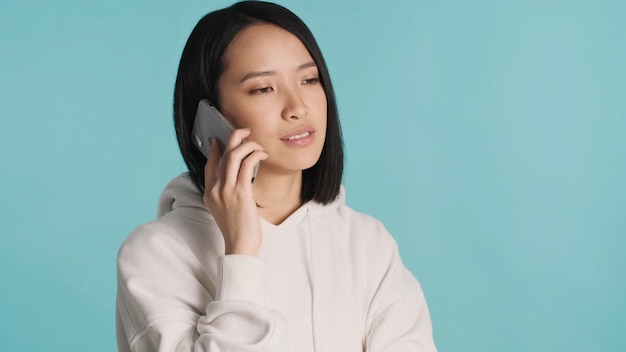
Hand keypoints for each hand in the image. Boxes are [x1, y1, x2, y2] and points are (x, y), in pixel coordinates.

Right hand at [202, 128, 268, 255]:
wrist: (240, 245)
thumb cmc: (237, 229)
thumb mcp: (224, 209)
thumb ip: (225, 193)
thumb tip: (237, 178)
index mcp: (209, 193)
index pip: (209, 164)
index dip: (214, 149)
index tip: (220, 140)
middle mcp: (215, 189)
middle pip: (222, 154)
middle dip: (234, 137)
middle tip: (245, 132)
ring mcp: (226, 190)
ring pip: (234, 155)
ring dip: (248, 145)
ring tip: (258, 145)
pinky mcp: (241, 193)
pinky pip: (246, 165)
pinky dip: (255, 155)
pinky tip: (262, 155)